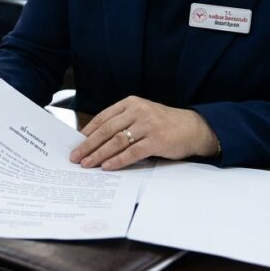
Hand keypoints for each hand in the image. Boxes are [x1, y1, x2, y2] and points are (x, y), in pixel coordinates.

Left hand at [69, 96, 218, 170]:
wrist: (193, 128)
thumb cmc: (164, 123)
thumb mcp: (142, 115)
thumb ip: (122, 122)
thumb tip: (96, 140)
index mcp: (131, 103)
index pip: (103, 118)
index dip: (87, 132)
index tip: (76, 143)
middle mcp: (138, 111)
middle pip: (106, 130)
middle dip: (88, 145)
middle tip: (75, 157)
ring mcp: (148, 125)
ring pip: (116, 142)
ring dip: (99, 154)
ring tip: (87, 164)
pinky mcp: (157, 140)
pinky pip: (132, 152)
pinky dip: (118, 160)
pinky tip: (107, 167)